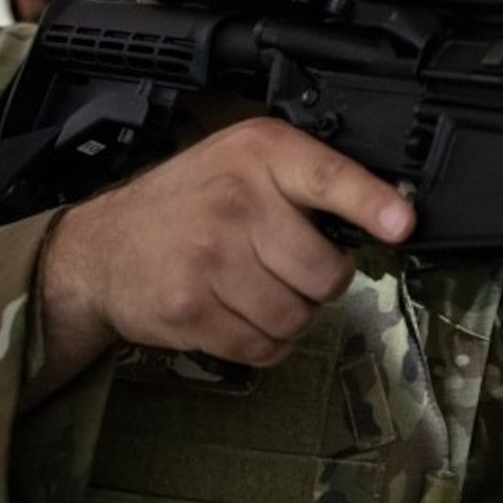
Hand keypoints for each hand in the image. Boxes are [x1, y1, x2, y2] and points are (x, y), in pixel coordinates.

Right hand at [40, 118, 413, 370]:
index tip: (402, 222)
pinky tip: (242, 317)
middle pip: (325, 272)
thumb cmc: (188, 202)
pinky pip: (263, 347)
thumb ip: (308, 177)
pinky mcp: (190, 309)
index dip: (370, 202)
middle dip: (321, 283)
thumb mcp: (245, 161)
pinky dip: (266, 345)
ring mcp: (209, 258)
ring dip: (292, 318)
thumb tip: (390, 213)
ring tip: (262, 292)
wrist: (100, 249)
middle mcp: (235, 202)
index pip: (327, 177)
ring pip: (297, 317)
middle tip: (294, 270)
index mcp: (259, 155)